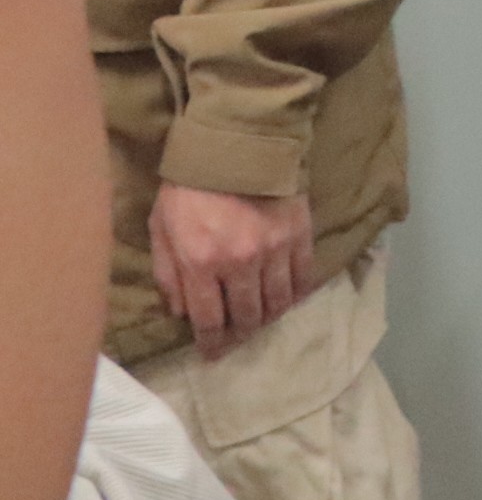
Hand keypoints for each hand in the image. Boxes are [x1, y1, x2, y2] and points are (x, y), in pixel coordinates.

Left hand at [146, 184, 314, 357]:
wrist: (234, 145)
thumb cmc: (188, 187)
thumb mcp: (161, 229)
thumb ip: (169, 274)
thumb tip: (182, 312)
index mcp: (201, 263)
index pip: (209, 319)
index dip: (211, 342)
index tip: (211, 354)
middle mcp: (241, 263)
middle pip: (247, 316)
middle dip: (240, 334)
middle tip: (237, 340)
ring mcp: (275, 250)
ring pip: (278, 302)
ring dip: (268, 317)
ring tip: (261, 320)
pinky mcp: (300, 235)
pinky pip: (303, 277)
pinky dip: (296, 293)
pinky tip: (288, 298)